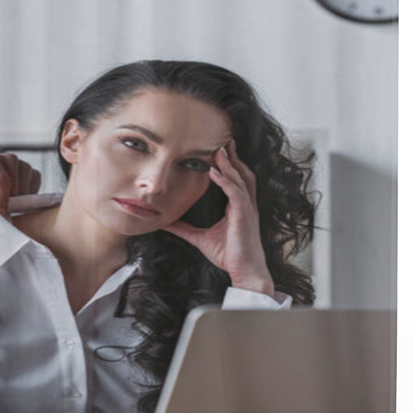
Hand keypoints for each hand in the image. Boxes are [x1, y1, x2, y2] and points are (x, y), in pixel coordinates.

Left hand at [0, 150, 40, 217]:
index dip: (0, 199)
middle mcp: (6, 158)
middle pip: (14, 185)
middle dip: (6, 202)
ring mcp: (20, 163)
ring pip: (25, 187)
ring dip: (16, 200)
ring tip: (1, 200)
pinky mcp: (29, 171)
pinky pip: (34, 186)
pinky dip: (25, 196)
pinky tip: (13, 196)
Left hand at [163, 140, 273, 295]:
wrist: (245, 272)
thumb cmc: (229, 255)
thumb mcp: (201, 239)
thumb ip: (185, 229)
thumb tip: (167, 223)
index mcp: (238, 207)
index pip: (235, 179)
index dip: (229, 164)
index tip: (220, 151)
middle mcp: (245, 205)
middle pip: (241, 173)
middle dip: (233, 157)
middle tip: (224, 140)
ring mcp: (246, 209)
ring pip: (240, 179)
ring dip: (229, 163)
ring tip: (219, 150)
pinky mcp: (244, 216)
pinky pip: (236, 193)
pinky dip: (226, 181)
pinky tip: (215, 172)